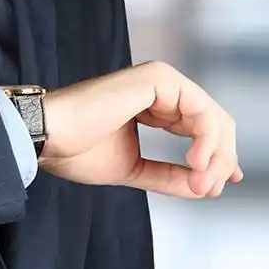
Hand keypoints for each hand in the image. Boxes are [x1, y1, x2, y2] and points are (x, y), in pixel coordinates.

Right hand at [40, 61, 242, 197]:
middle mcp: (160, 88)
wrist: (50, 137)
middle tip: (208, 189)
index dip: (216, 157)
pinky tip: (197, 163)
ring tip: (203, 182)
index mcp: (152, 104)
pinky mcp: (160, 79)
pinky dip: (208, 141)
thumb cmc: (76, 149)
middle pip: (213, 124)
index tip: (218, 185)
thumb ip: (168, 176)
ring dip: (216, 156)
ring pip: (214, 118)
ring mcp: (161, 80)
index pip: (198, 128)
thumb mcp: (134, 169)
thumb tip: (205, 186)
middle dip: (219, 161)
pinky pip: (202, 111)